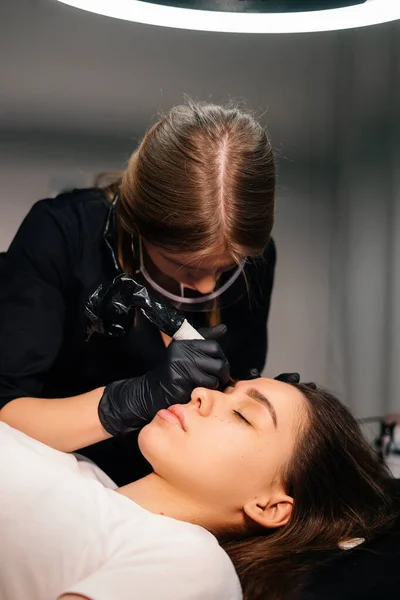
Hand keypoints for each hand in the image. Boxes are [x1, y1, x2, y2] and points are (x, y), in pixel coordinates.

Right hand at [98, 334, 229, 435]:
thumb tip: (223, 328)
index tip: (220, 363)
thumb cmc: (172, 370)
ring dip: (214, 385)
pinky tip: (198, 391)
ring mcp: (180, 372)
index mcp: (183, 344)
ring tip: (208, 385)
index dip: (221, 357)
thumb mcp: (184, 350)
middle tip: (220, 378)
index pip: (215, 347)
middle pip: (218, 364)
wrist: (150, 390)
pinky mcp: (180, 388)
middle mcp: (181, 356)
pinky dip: (205, 393)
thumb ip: (204, 339)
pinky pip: (203, 391)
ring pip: (213, 380)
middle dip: (223, 373)